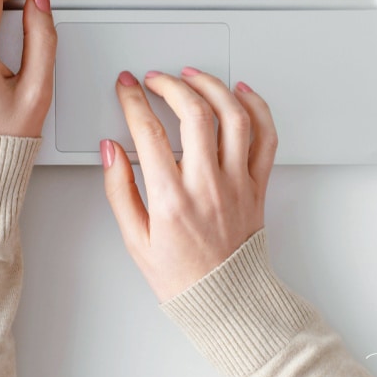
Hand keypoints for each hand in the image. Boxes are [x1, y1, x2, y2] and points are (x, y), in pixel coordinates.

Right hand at [101, 68, 277, 301]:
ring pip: (233, 117)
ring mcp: (237, 183)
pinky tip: (241, 93)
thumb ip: (120, 189)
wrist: (227, 300)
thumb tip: (110, 150)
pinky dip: (257, 108)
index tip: (126, 87)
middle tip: (156, 79)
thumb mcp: (135, 239)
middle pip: (194, 114)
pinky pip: (266, 138)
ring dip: (213, 87)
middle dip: (171, 85)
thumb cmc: (182, 275)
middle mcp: (208, 186)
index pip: (149, 133)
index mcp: (172, 200)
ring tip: (193, 76)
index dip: (133, 101)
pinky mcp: (258, 185)